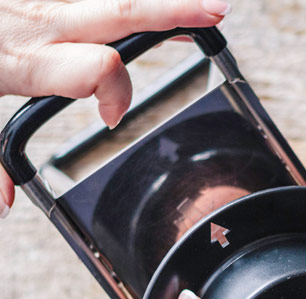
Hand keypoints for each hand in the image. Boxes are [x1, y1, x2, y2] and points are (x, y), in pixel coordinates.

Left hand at [0, 0, 230, 217]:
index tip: (110, 120)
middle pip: (121, 11)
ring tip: (200, 5)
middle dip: (173, 12)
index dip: (118, 95)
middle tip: (215, 14)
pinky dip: (123, 4)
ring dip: (158, 2)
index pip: (99, 68)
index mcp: (21, 61)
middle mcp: (37, 23)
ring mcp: (37, 3)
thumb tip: (6, 202)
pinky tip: (145, 7)